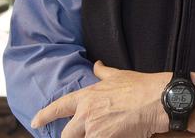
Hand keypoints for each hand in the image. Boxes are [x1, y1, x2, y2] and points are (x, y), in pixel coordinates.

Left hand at [31, 61, 170, 137]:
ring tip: (105, 132)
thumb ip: (104, 72)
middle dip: (72, 137)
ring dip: (90, 137)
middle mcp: (86, 113)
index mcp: (88, 96)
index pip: (59, 107)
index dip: (45, 115)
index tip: (36, 121)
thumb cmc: (142, 86)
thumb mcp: (120, 75)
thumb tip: (96, 64)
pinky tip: (114, 136)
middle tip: (84, 134)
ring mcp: (94, 129)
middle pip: (67, 135)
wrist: (158, 99)